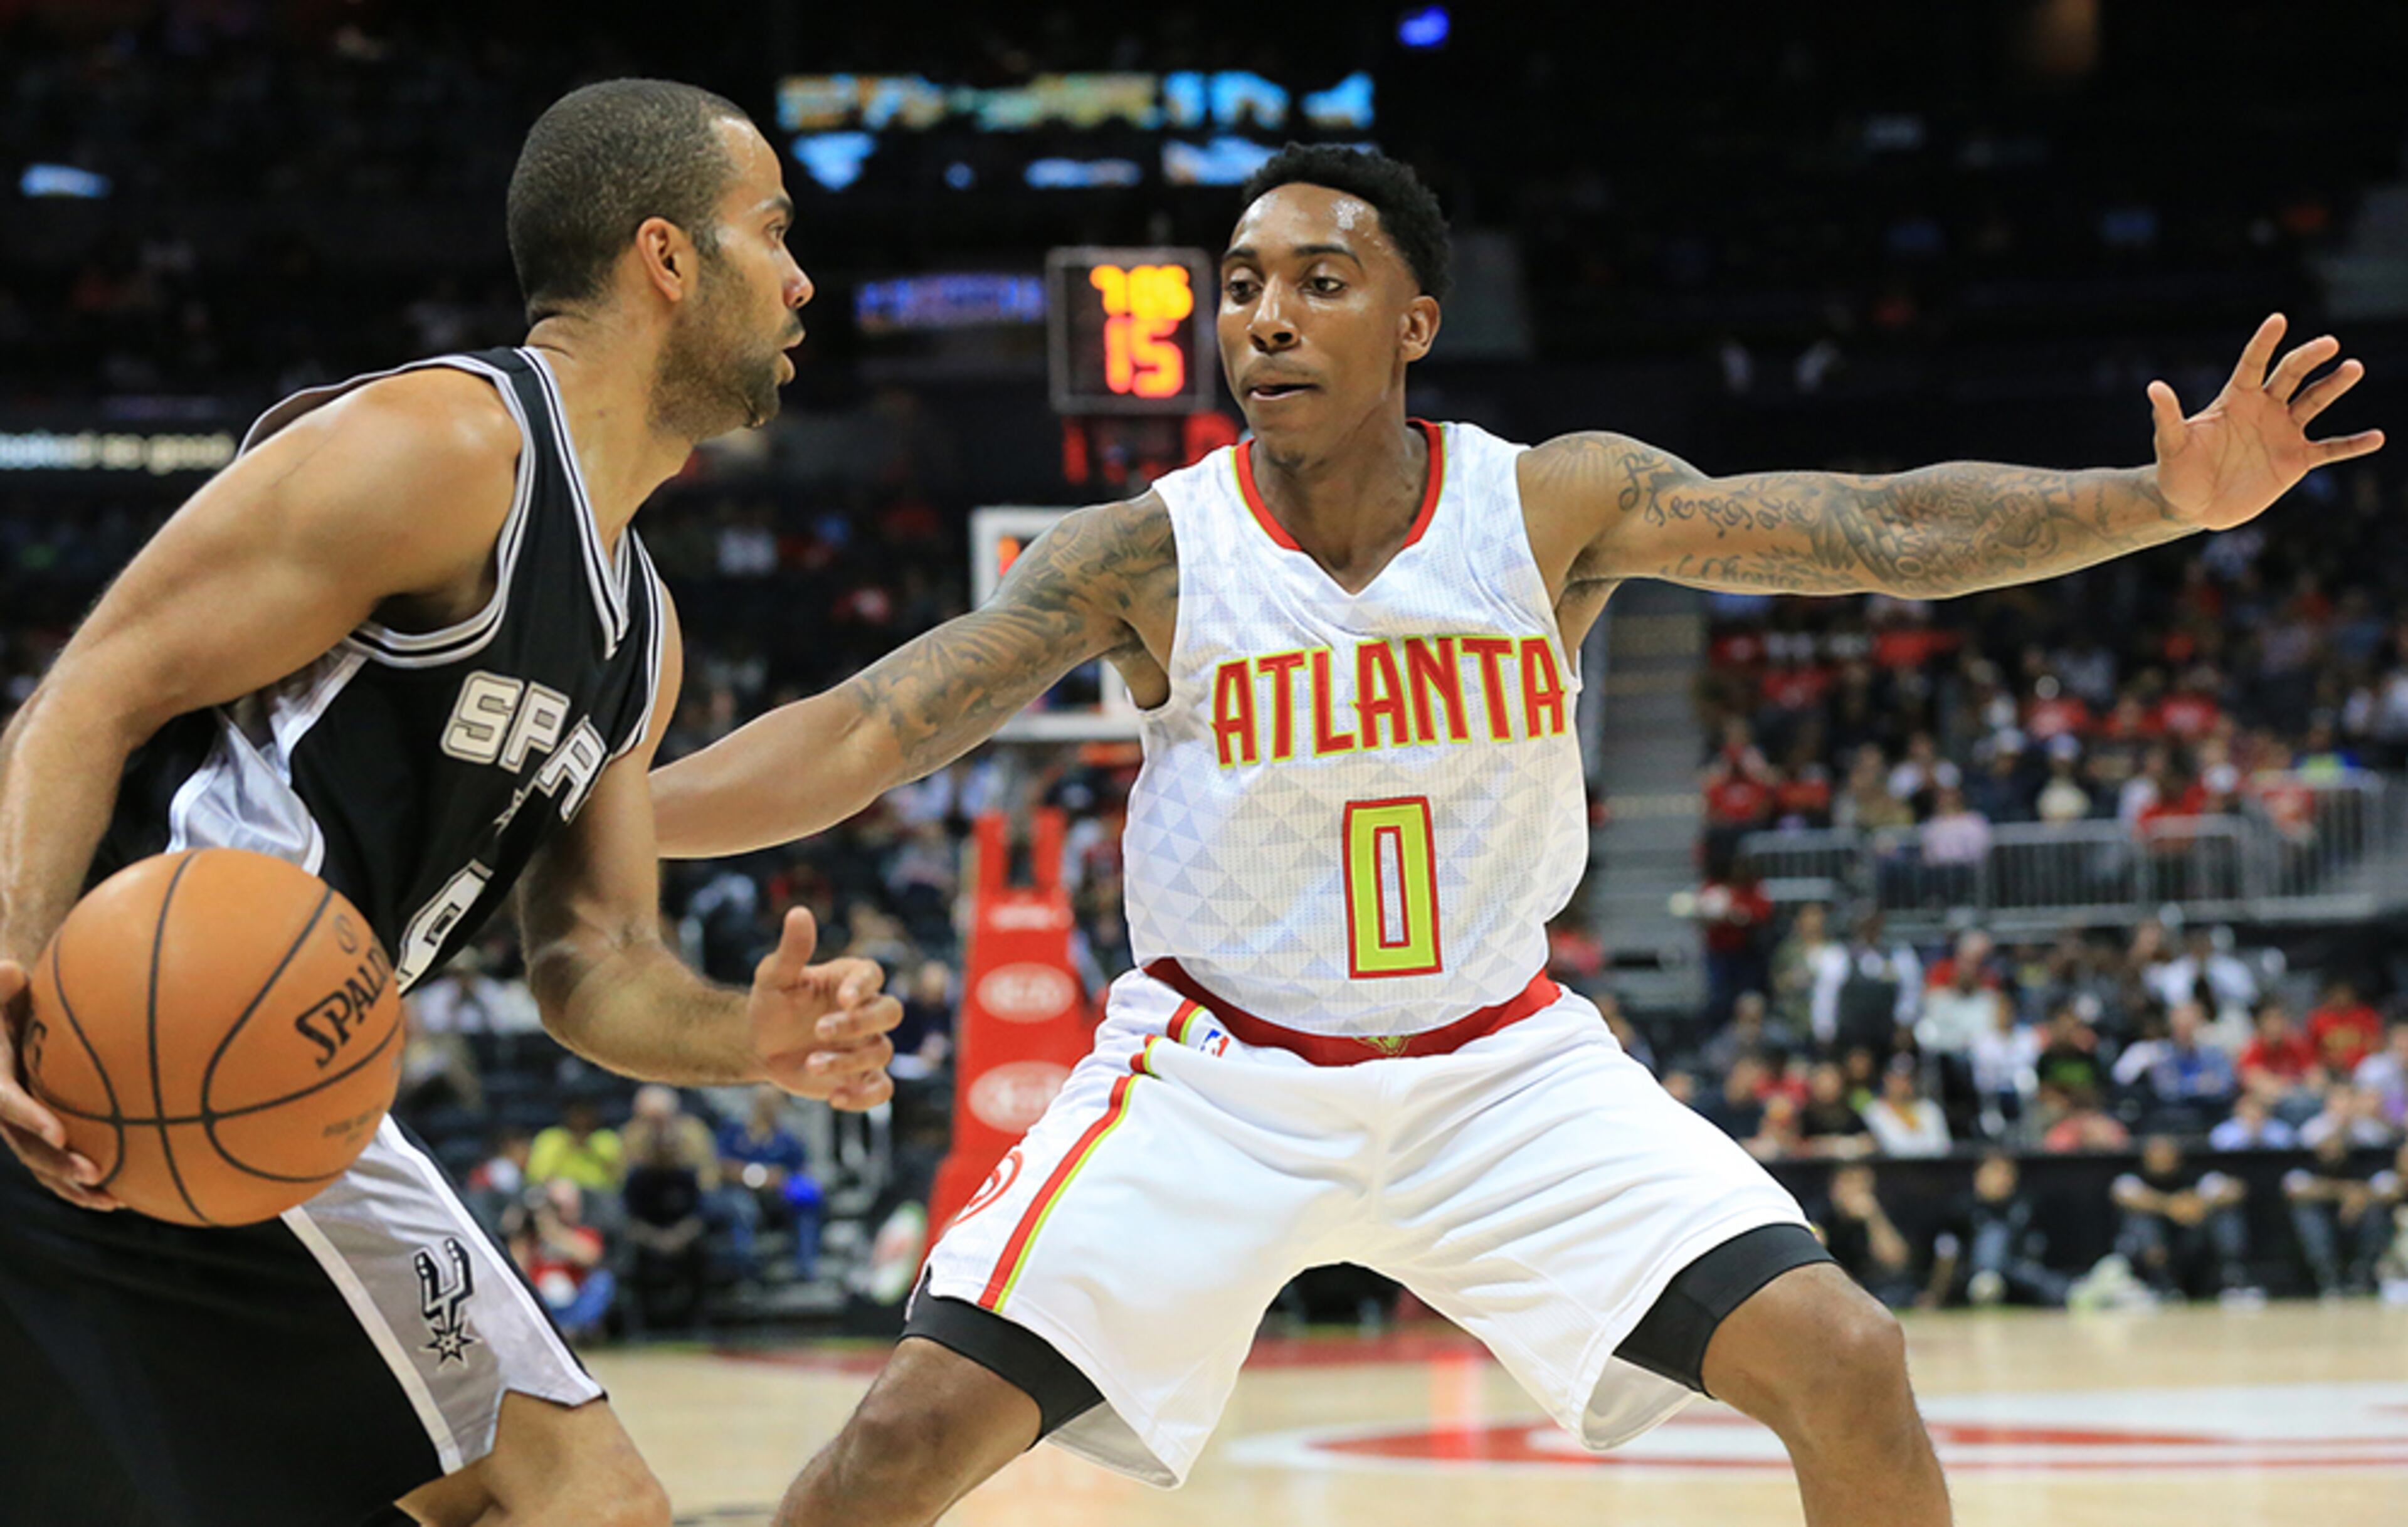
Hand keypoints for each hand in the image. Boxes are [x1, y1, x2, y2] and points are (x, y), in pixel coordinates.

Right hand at [0, 958, 119, 1211]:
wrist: (1, 1012)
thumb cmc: (7, 992)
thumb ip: (0, 980)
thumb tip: (9, 971)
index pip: (4, 1102)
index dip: (28, 1118)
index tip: (57, 1133)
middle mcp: (2, 1106)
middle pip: (25, 1145)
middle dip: (57, 1164)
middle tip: (95, 1174)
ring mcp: (20, 1124)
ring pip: (43, 1164)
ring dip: (75, 1186)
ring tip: (114, 1202)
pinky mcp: (39, 1129)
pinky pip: (59, 1160)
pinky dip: (84, 1180)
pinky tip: (125, 1193)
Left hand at [747, 908, 901, 1110]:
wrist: (758, 1045)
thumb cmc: (770, 1003)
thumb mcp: (773, 977)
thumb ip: (791, 950)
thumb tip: (799, 912)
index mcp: (850, 980)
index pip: (873, 976)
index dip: (864, 987)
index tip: (843, 999)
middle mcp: (865, 1011)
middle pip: (890, 1012)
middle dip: (858, 1024)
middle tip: (819, 1030)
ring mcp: (866, 1045)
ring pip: (881, 1052)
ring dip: (848, 1061)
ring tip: (810, 1064)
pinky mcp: (860, 1077)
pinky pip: (881, 1089)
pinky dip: (864, 1097)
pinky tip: (835, 1097)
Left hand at [2149, 313, 2384, 529]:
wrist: (2192, 505)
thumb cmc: (2176, 471)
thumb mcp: (2170, 444)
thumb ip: (2167, 416)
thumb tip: (2153, 387)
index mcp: (2236, 399)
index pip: (2252, 363)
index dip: (2264, 342)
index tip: (2278, 319)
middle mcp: (2265, 409)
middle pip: (2292, 375)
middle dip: (2309, 358)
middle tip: (2329, 344)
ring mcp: (2283, 432)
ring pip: (2315, 402)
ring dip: (2334, 385)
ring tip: (2353, 368)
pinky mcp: (2296, 460)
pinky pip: (2331, 449)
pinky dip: (2353, 445)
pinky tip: (2377, 437)